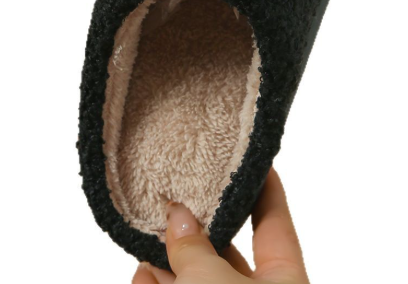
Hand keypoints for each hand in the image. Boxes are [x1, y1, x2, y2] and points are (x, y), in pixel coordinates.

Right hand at [133, 168, 308, 283]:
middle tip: (173, 198)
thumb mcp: (213, 282)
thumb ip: (195, 247)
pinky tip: (141, 276)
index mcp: (284, 282)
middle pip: (226, 252)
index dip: (264, 188)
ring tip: (145, 240)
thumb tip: (179, 216)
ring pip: (196, 279)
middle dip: (195, 229)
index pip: (275, 223)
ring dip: (167, 261)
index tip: (253, 156)